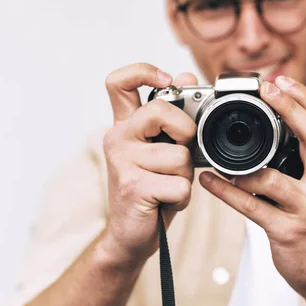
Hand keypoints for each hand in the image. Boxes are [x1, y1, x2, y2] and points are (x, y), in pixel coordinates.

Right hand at [101, 63, 198, 264]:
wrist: (129, 234)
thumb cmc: (151, 189)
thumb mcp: (162, 148)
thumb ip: (173, 115)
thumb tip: (187, 76)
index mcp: (125, 125)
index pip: (120, 82)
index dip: (143, 71)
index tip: (167, 80)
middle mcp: (118, 138)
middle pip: (161, 110)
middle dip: (186, 131)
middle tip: (182, 151)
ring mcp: (122, 161)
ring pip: (180, 155)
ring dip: (185, 175)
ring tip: (168, 185)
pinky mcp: (133, 186)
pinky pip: (180, 184)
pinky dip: (182, 197)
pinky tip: (166, 201)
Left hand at [199, 75, 305, 305]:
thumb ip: (303, 160)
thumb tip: (278, 125)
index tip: (282, 81)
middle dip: (291, 108)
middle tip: (267, 89)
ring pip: (271, 178)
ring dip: (240, 163)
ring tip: (216, 147)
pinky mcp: (288, 232)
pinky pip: (251, 207)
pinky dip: (226, 191)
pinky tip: (208, 180)